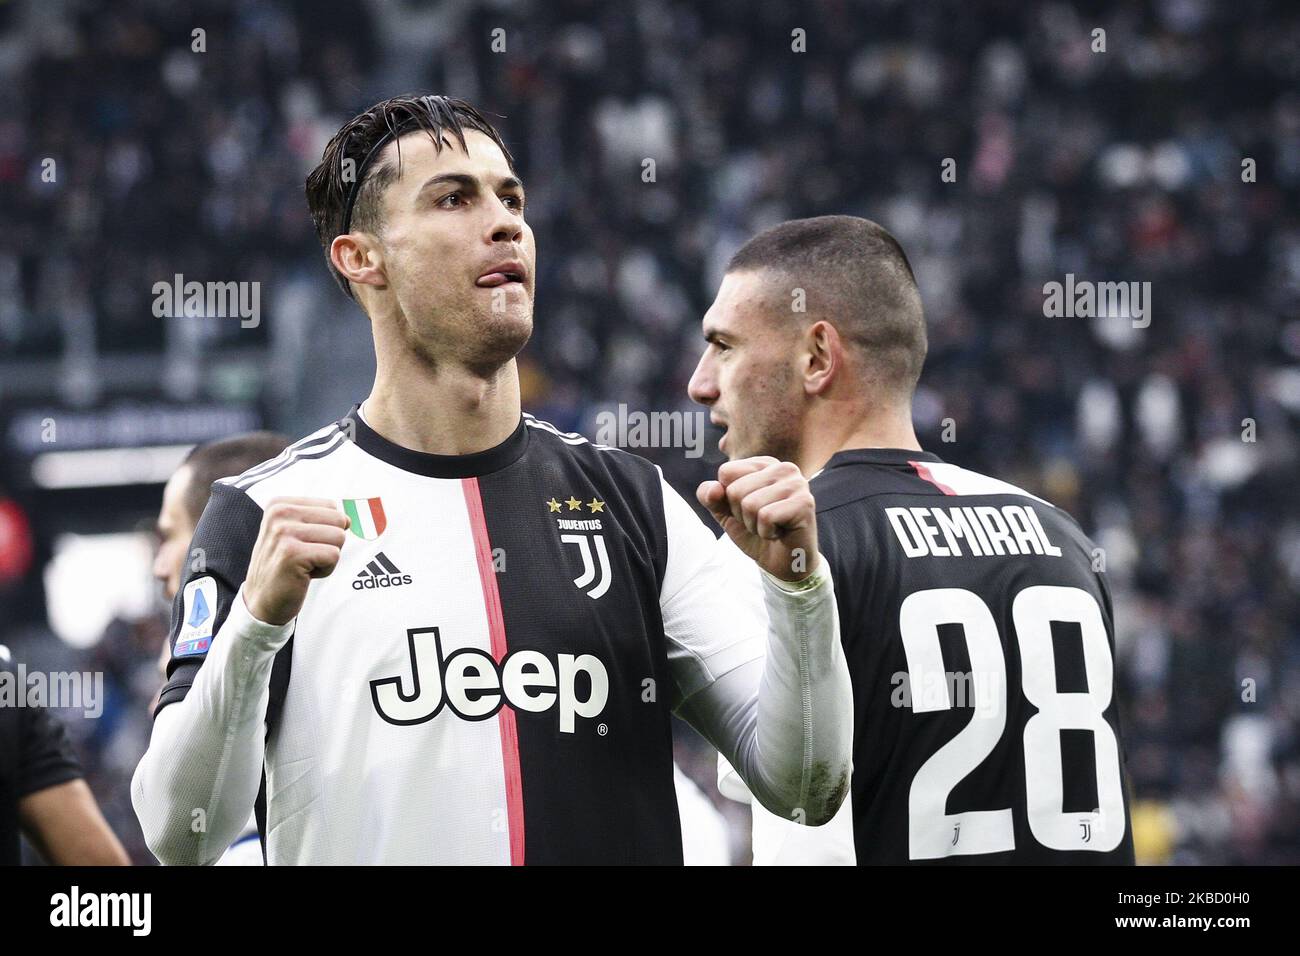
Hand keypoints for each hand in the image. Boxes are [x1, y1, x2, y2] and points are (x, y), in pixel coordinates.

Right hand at [243, 497, 349, 624]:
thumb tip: (349, 518)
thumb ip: (320, 518)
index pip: (331, 506)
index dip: (325, 530)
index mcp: (279, 504)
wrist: (262, 601)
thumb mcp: (295, 532)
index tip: (302, 544)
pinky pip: (334, 555)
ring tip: (304, 565)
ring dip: (327, 557)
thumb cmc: (285, 566)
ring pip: (339, 537)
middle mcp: (279, 513)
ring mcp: (284, 532)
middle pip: (338, 519)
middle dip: (330, 543)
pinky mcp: (292, 554)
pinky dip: (325, 569)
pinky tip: (304, 574)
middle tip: (305, 557)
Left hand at [697, 457, 819, 582]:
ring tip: (771, 527)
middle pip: (736, 490)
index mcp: (764, 464)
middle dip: (742, 514)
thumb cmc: (756, 532)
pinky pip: (766, 517)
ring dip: (754, 525)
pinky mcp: (804, 503)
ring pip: (750, 504)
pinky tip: (780, 533)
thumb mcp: (725, 513)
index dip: (729, 499)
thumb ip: (710, 497)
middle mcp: (783, 468)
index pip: (726, 472)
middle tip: (761, 522)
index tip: (749, 509)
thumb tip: (714, 489)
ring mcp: (797, 484)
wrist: (782, 563)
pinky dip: (766, 532)